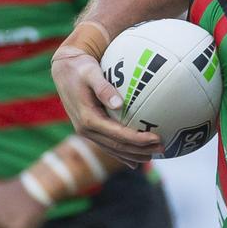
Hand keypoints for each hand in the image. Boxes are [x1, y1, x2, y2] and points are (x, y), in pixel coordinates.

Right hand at [51, 48, 161, 164]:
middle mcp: (85, 130)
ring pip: (113, 150)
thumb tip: (119, 104)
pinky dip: (123, 154)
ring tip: (154, 154)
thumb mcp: (90, 72)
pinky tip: (136, 159)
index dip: (138, 139)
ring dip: (134, 154)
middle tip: (162, 148)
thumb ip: (103, 88)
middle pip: (118, 147)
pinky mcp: (89, 130)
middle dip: (141, 150)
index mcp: (87, 119)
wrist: (64, 70)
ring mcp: (87, 132)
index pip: (118, 135)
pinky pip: (108, 146)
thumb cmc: (80, 67)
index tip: (156, 138)